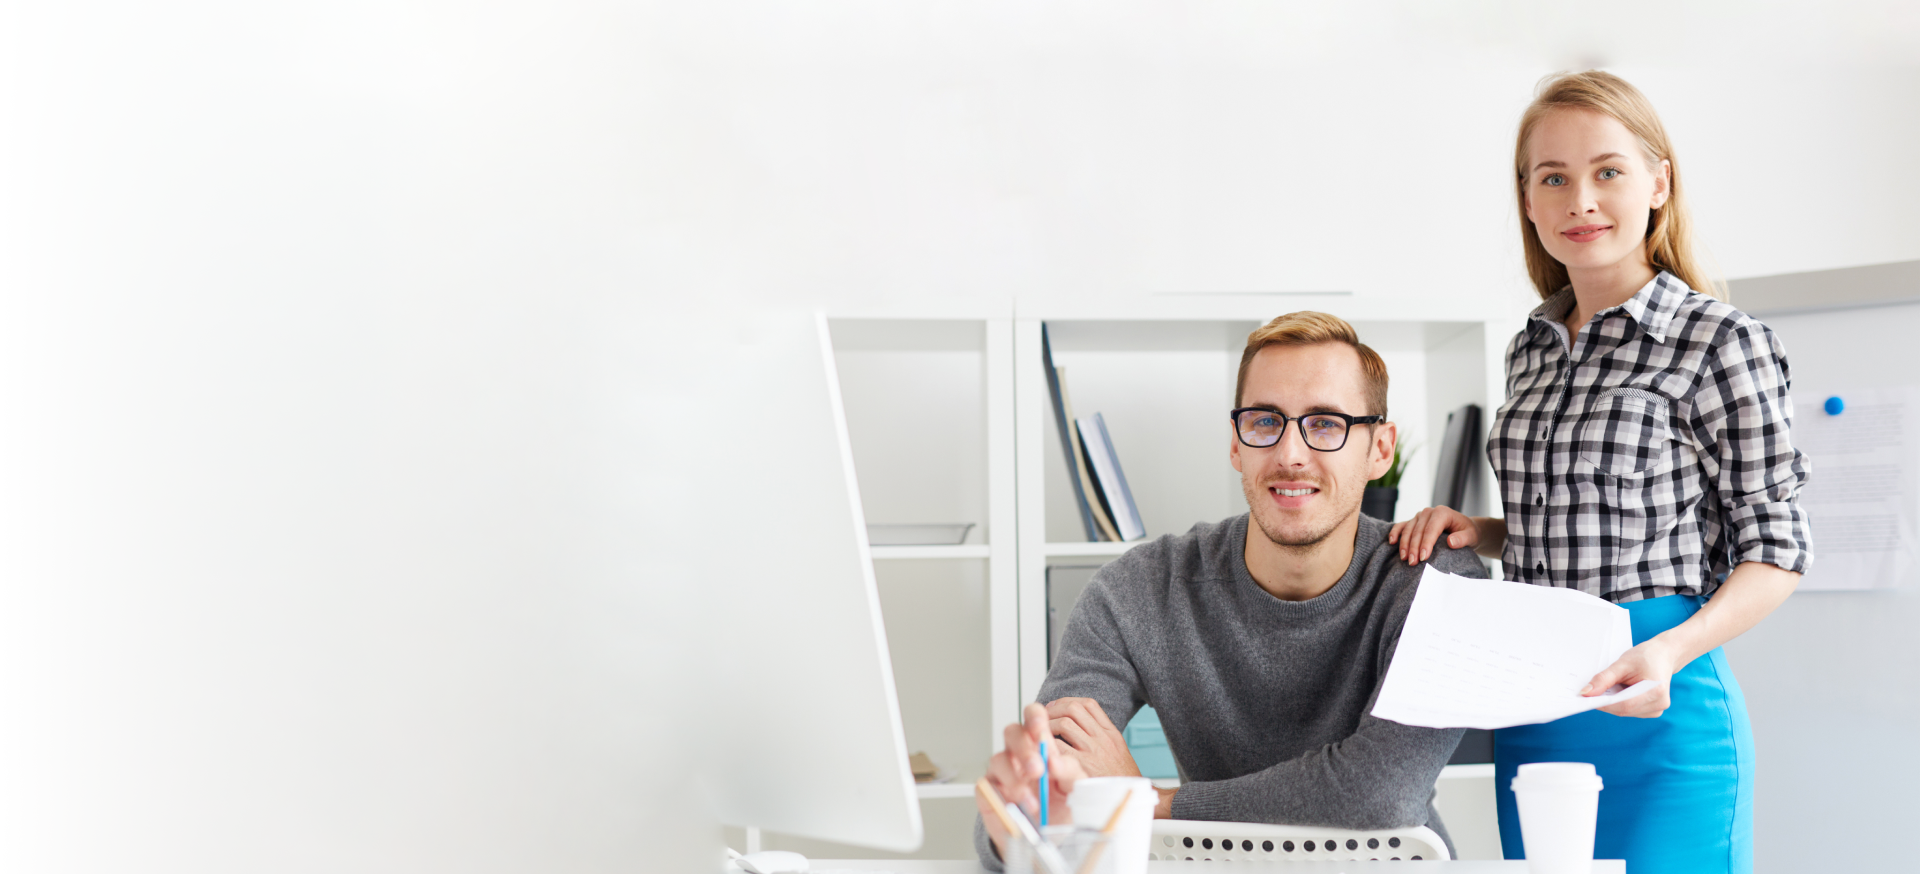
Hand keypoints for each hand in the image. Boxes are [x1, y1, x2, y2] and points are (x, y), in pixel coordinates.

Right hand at [977, 703, 1087, 856]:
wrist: (1049, 842)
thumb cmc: (1061, 810)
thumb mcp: (1075, 789)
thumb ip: (1070, 771)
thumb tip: (1055, 760)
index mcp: (1042, 748)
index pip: (1034, 720)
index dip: (1034, 717)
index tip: (1040, 726)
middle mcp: (1019, 756)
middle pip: (1012, 733)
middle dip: (1024, 748)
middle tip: (1038, 769)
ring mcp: (1003, 774)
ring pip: (997, 759)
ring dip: (1014, 778)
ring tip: (1031, 801)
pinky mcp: (989, 794)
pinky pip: (985, 786)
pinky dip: (1001, 795)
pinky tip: (1016, 807)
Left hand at [1045, 698, 1139, 777]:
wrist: (1127, 798)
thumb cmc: (1119, 779)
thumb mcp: (1117, 752)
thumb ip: (1101, 736)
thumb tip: (1080, 723)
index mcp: (1111, 733)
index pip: (1088, 705)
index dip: (1067, 702)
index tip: (1056, 707)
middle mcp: (1103, 739)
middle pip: (1073, 709)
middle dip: (1053, 710)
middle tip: (1042, 718)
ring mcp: (1093, 751)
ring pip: (1064, 724)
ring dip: (1047, 725)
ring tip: (1040, 733)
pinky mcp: (1081, 766)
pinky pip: (1058, 746)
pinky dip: (1047, 743)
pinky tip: (1044, 748)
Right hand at [1387, 506, 1477, 564]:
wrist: (1464, 528)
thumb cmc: (1468, 532)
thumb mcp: (1471, 536)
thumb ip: (1463, 539)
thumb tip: (1451, 542)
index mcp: (1442, 513)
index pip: (1431, 529)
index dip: (1426, 544)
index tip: (1423, 558)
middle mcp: (1429, 512)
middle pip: (1417, 531)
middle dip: (1414, 547)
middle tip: (1413, 563)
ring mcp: (1419, 516)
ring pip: (1408, 529)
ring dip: (1404, 544)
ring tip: (1405, 559)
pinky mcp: (1414, 521)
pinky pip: (1401, 526)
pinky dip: (1395, 533)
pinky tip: (1392, 542)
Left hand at [1583, 638, 1680, 717]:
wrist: (1664, 655)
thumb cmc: (1646, 656)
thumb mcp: (1623, 663)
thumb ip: (1604, 679)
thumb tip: (1586, 693)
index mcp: (1656, 691)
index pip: (1625, 704)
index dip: (1604, 703)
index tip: (1587, 697)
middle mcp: (1659, 704)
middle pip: (1624, 710)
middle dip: (1606, 702)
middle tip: (1592, 691)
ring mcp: (1657, 709)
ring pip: (1625, 712)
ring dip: (1613, 702)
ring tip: (1612, 686)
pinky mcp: (1653, 711)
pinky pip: (1630, 711)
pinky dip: (1620, 703)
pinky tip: (1621, 690)